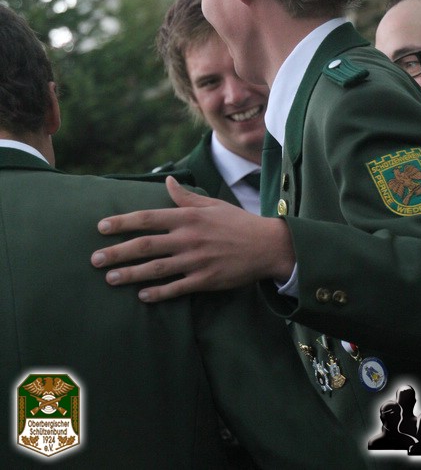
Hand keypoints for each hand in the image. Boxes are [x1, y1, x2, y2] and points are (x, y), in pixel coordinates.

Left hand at [91, 176, 294, 301]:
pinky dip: (159, 293)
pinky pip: (177, 288)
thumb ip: (186, 197)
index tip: (101, 228)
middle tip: (95, 259)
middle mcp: (188, 238)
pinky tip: (142, 296)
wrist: (267, 245)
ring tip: (110, 279)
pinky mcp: (206, 280)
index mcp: (188, 217)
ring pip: (156, 269)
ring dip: (131, 274)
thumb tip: (169, 181)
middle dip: (117, 252)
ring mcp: (196, 261)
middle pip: (145, 245)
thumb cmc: (238, 223)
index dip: (122, 223)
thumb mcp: (212, 204)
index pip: (148, 218)